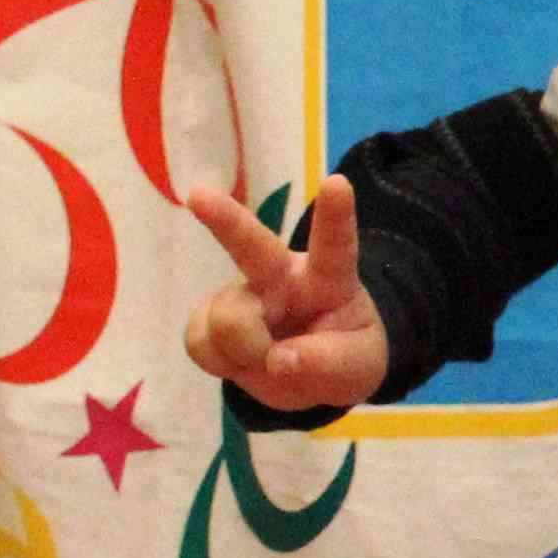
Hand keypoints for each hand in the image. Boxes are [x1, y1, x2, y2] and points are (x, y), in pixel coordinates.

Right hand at [182, 180, 389, 408]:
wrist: (307, 375)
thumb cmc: (341, 355)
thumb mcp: (358, 366)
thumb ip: (329, 362)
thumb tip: (278, 361)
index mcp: (328, 277)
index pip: (335, 245)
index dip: (336, 215)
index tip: (337, 183)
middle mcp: (279, 276)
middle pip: (251, 245)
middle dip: (225, 219)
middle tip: (199, 195)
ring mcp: (240, 295)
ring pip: (228, 320)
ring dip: (248, 352)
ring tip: (271, 361)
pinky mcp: (207, 318)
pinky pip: (200, 342)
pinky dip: (221, 362)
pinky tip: (240, 360)